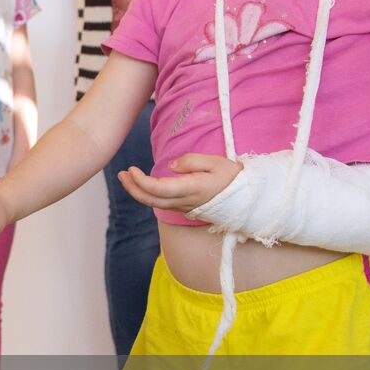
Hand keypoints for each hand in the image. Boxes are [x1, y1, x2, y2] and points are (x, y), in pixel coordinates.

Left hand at [118, 154, 242, 213]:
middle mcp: (185, 201)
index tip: (131, 169)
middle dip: (133, 188)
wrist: (248, 199)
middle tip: (121, 173)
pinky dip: (148, 195)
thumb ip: (192, 161)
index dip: (141, 181)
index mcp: (192, 189)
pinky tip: (142, 185)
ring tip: (126, 177)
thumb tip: (171, 166)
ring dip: (138, 192)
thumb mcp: (216, 162)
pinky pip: (162, 204)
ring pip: (155, 204)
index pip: (159, 189)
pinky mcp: (185, 208)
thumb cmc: (233, 178)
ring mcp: (185, 207)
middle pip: (151, 200)